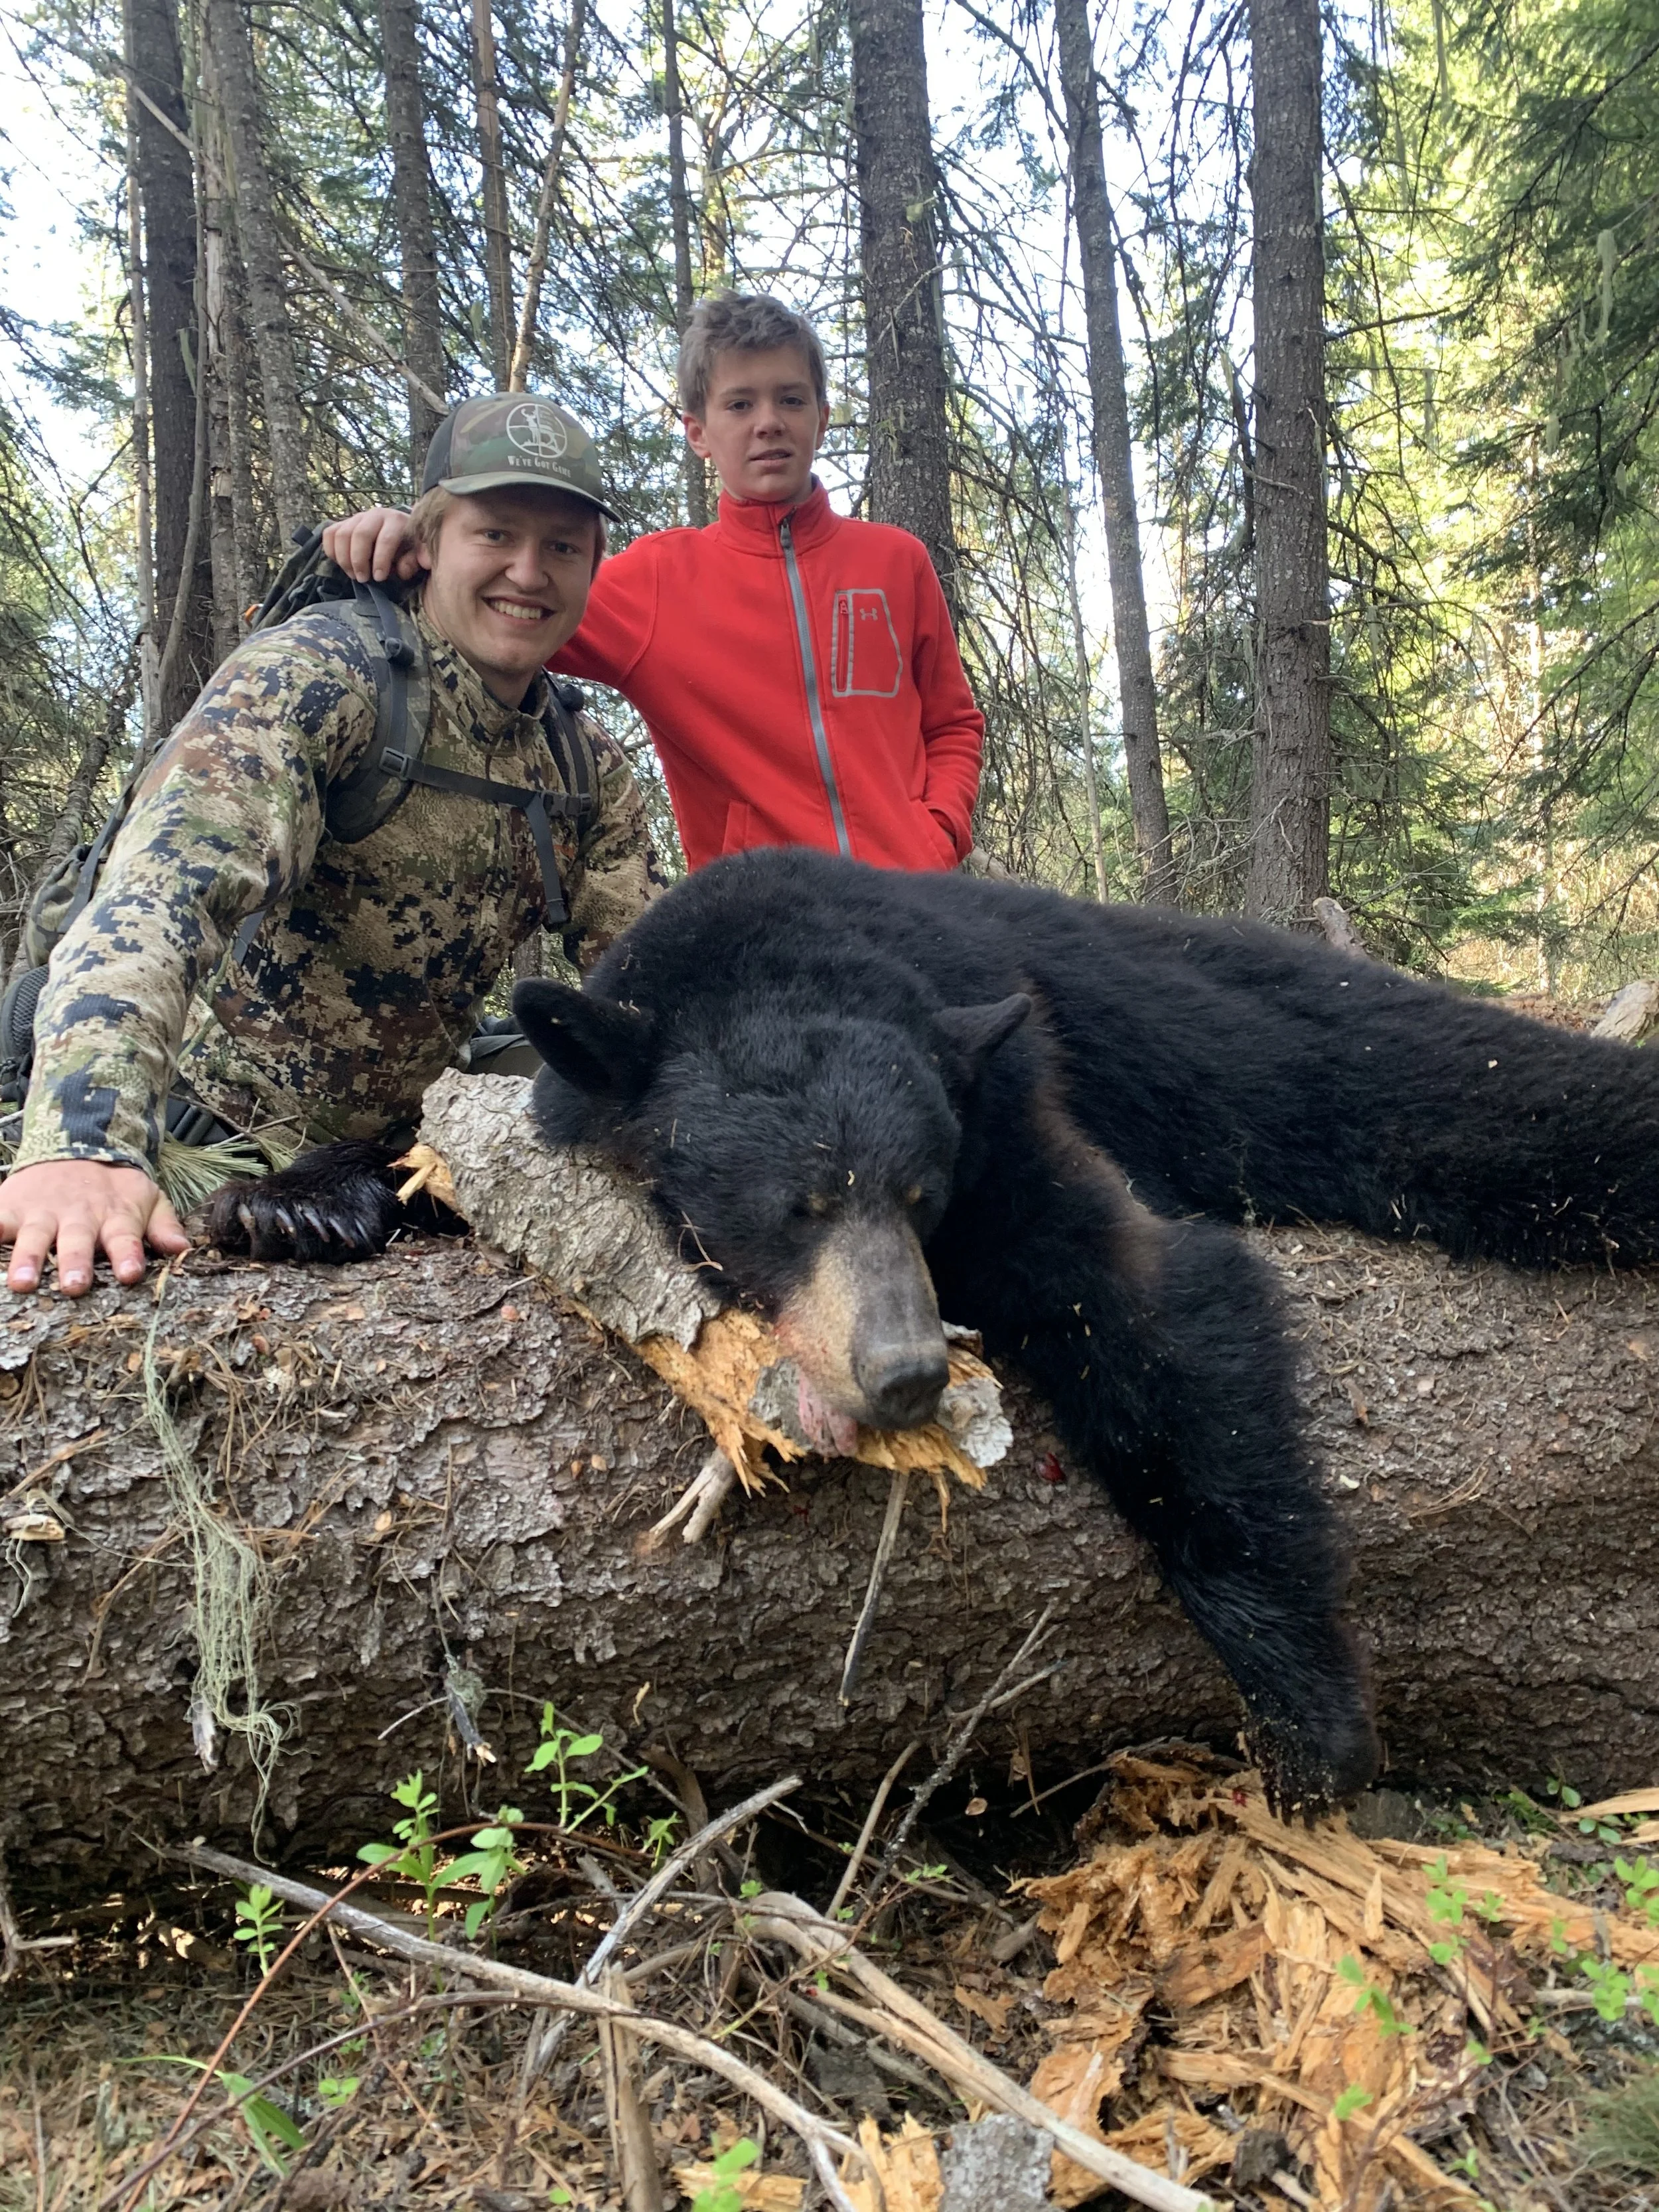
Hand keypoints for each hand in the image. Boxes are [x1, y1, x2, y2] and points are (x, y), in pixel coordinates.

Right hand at [1, 1158, 189, 1295]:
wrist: (75, 1141)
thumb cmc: (115, 1185)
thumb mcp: (148, 1199)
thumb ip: (164, 1226)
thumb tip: (183, 1249)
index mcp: (114, 1218)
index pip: (125, 1239)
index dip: (128, 1255)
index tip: (130, 1273)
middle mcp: (77, 1217)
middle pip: (77, 1243)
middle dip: (76, 1264)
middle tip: (74, 1286)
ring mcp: (41, 1212)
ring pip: (34, 1237)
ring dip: (27, 1258)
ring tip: (21, 1282)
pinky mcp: (9, 1206)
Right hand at [320, 506, 426, 584]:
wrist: (397, 532)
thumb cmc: (408, 546)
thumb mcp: (418, 552)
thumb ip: (419, 558)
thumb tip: (419, 563)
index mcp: (396, 520)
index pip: (386, 539)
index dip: (381, 560)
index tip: (379, 578)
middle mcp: (375, 515)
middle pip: (359, 534)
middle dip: (359, 560)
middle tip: (363, 579)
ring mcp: (357, 517)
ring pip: (341, 534)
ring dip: (344, 558)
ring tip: (354, 575)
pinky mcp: (343, 523)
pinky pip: (329, 534)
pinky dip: (331, 551)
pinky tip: (342, 564)